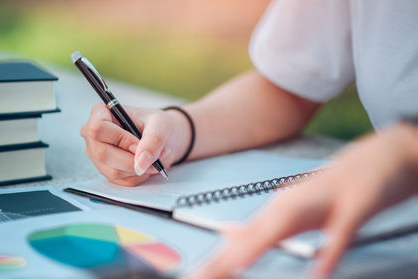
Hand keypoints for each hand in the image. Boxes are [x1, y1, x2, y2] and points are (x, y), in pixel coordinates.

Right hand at [81, 104, 190, 185]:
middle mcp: (93, 135)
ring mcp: (97, 155)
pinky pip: (121, 181)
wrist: (162, 137)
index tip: (139, 144)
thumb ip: (153, 140)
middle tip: (152, 156)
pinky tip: (145, 164)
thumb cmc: (156, 124)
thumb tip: (141, 163)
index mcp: (101, 113)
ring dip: (138, 169)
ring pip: (112, 171)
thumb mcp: (160, 124)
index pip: (97, 128)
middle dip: (131, 159)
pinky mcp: (106, 171)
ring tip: (154, 158)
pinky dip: (139, 175)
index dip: (120, 139)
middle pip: (102, 154)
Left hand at [189, 124, 417, 278]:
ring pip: (282, 227)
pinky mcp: (356, 204)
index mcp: (281, 209)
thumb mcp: (302, 208)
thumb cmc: (342, 187)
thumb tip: (231, 234)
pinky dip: (328, 252)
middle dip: (222, 262)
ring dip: (254, 248)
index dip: (217, 262)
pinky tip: (318, 274)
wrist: (386, 153)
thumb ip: (268, 225)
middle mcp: (293, 205)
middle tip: (196, 278)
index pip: (241, 241)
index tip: (196, 276)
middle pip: (251, 237)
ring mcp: (323, 203)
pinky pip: (340, 232)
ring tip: (229, 269)